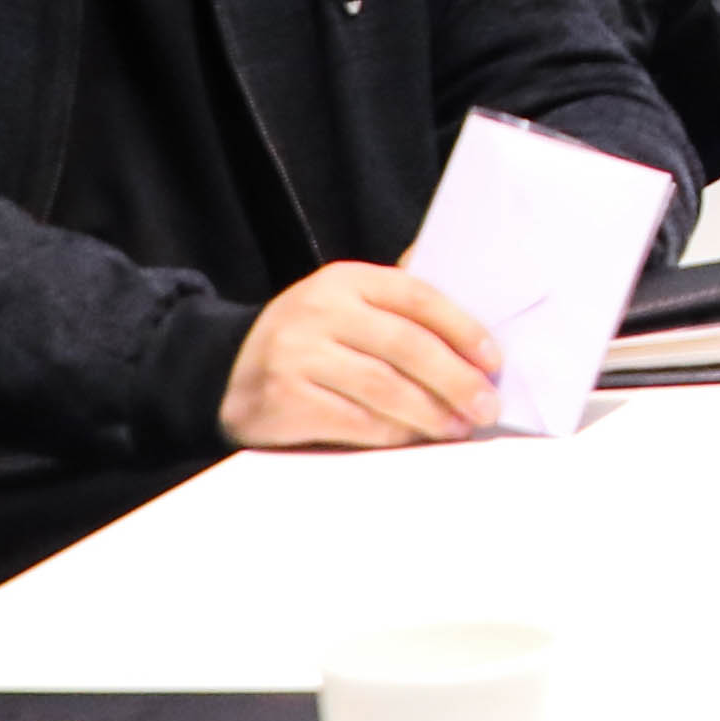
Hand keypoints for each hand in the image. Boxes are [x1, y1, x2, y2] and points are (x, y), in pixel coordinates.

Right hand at [221, 259, 500, 446]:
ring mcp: (297, 354)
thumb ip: (400, 304)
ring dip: (430, 414)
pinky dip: (391, 434)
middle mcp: (319, 310)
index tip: (494, 361)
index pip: (417, 297)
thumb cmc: (311, 341)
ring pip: (383, 388)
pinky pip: (353, 421)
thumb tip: (477, 306)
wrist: (225, 373)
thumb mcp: (347, 305)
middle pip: (406, 345)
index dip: (463, 329)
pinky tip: (414, 441)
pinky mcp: (283, 399)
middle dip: (456, 380)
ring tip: (458, 428)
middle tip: (487, 407)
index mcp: (346, 279)